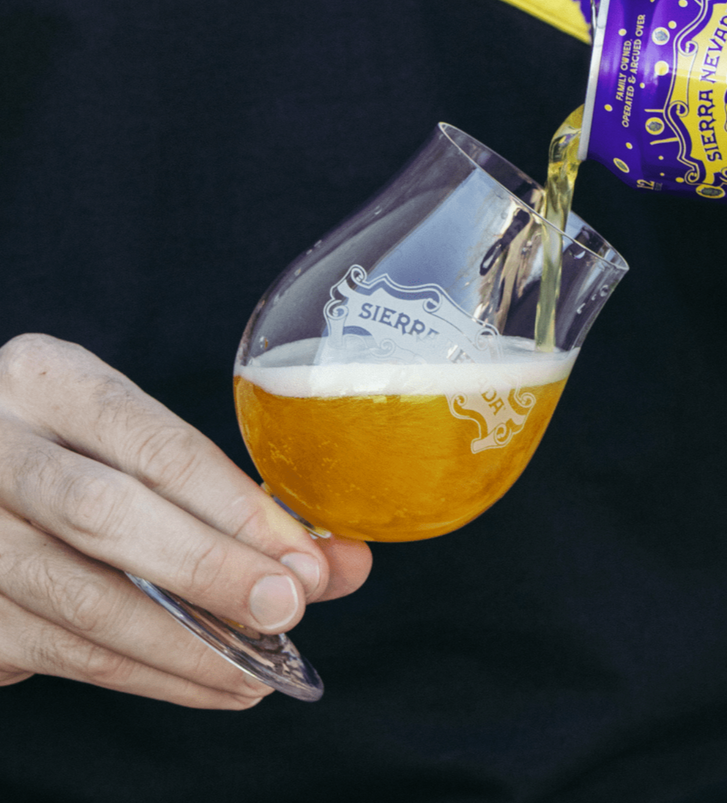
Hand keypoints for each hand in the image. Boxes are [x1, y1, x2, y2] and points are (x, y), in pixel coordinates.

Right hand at [0, 333, 371, 707]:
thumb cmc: (81, 452)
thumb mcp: (141, 440)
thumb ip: (235, 495)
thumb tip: (340, 564)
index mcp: (51, 380)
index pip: (154, 447)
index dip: (235, 508)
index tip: (303, 557)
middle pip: (107, 515)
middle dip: (210, 571)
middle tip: (287, 609)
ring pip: (81, 599)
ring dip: (184, 645)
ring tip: (258, 668)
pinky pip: (60, 653)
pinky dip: (145, 675)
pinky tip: (206, 680)